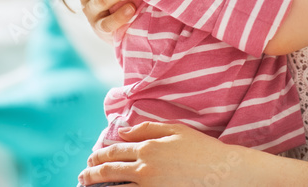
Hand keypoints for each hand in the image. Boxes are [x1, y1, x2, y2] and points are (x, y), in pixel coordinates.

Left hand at [79, 123, 251, 186]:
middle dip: (93, 173)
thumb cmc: (202, 149)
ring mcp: (150, 185)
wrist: (224, 172)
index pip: (115, 150)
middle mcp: (145, 167)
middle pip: (111, 170)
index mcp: (148, 147)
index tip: (91, 158)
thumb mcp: (176, 130)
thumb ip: (148, 128)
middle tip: (83, 176)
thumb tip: (125, 129)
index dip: (100, 154)